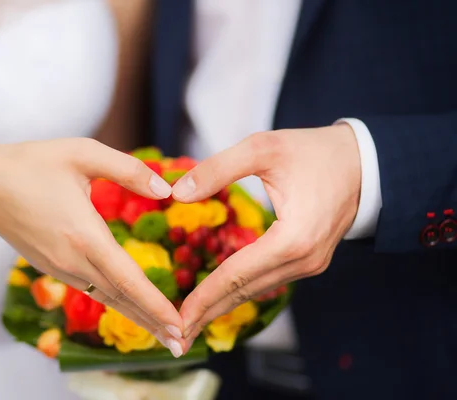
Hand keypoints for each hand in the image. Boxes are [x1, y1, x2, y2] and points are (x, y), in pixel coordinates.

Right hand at [0, 138, 183, 355]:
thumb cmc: (32, 164)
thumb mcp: (83, 154)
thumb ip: (128, 170)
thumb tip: (166, 189)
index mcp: (84, 234)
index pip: (128, 278)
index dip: (156, 305)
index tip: (179, 326)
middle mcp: (73, 259)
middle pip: (121, 298)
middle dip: (154, 322)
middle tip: (183, 345)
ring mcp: (60, 268)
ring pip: (107, 298)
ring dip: (137, 317)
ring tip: (165, 335)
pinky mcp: (53, 268)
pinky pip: (92, 289)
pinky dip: (117, 302)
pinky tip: (132, 308)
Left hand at [171, 124, 360, 349]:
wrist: (364, 162)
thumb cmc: (314, 152)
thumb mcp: (264, 148)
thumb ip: (218, 169)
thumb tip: (178, 192)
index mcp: (292, 238)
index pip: (236, 275)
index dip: (204, 297)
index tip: (177, 318)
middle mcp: (303, 260)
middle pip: (245, 292)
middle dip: (207, 313)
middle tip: (175, 337)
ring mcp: (310, 265)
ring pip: (256, 290)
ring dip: (222, 306)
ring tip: (190, 322)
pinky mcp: (310, 262)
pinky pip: (268, 281)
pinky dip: (241, 291)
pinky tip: (220, 297)